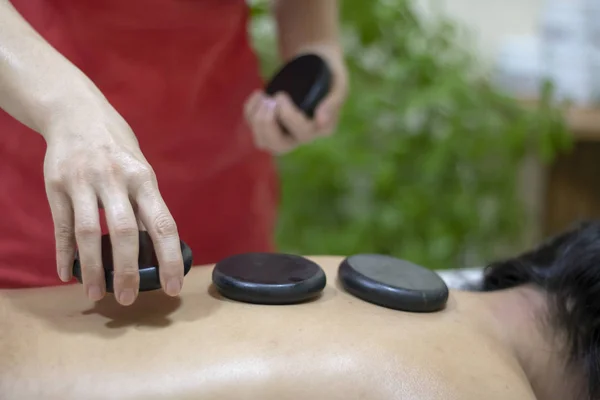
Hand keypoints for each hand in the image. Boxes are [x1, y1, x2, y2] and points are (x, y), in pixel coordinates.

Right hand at [42, 104, 183, 305]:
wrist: (76, 113)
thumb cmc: (117, 148)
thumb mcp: (140, 169)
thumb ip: (145, 205)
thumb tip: (155, 248)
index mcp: (143, 178)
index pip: (162, 224)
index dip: (169, 258)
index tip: (172, 287)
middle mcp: (114, 179)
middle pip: (124, 232)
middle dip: (128, 270)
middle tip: (128, 298)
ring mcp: (83, 181)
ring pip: (88, 233)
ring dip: (93, 268)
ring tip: (96, 293)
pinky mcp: (56, 185)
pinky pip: (61, 226)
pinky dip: (65, 253)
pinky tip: (68, 274)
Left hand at [244, 43, 348, 153]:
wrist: (316, 61)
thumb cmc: (330, 72)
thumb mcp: (338, 83)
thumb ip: (333, 101)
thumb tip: (321, 120)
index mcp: (323, 128)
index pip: (303, 132)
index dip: (288, 117)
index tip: (281, 95)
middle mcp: (303, 135)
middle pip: (279, 146)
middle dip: (268, 124)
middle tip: (270, 99)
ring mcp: (286, 132)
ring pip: (264, 142)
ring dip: (257, 121)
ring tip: (264, 97)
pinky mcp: (271, 124)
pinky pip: (253, 127)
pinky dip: (250, 111)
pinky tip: (259, 93)